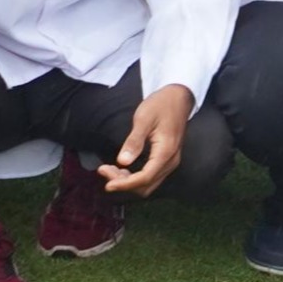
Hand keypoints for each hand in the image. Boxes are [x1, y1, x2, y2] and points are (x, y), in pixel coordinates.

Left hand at [100, 83, 194, 197]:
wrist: (178, 96)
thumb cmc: (161, 104)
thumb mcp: (144, 118)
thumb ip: (134, 141)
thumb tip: (122, 161)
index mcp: (166, 152)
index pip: (144, 178)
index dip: (125, 184)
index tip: (107, 184)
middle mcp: (170, 161)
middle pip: (146, 185)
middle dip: (124, 183)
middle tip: (104, 171)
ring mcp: (170, 161)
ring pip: (148, 183)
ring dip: (128, 181)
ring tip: (109, 169)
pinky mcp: (167, 159)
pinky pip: (151, 176)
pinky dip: (135, 177)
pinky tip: (122, 168)